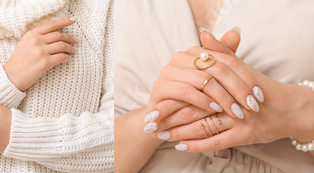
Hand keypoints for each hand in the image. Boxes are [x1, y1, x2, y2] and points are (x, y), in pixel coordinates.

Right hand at [3, 17, 76, 90]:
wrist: (11, 77)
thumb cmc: (18, 62)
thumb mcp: (24, 44)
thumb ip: (36, 37)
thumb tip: (53, 34)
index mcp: (31, 35)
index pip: (51, 24)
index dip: (64, 21)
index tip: (73, 19)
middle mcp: (36, 41)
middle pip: (59, 35)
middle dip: (70, 38)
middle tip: (74, 41)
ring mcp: (41, 52)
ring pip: (63, 45)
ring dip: (70, 48)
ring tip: (72, 51)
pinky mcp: (45, 63)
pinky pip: (62, 57)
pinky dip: (67, 58)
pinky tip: (67, 59)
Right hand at [141, 29, 250, 137]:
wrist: (166, 118)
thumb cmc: (194, 99)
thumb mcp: (213, 81)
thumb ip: (224, 57)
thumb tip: (236, 32)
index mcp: (195, 52)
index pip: (227, 61)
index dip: (246, 78)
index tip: (259, 96)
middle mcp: (180, 57)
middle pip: (217, 70)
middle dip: (238, 90)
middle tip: (252, 106)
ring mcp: (168, 71)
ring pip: (204, 81)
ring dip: (224, 98)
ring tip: (237, 112)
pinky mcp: (160, 86)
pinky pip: (186, 91)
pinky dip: (203, 101)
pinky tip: (216, 110)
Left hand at [156, 29, 313, 151]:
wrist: (288, 109)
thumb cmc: (259, 87)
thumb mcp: (241, 67)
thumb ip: (221, 52)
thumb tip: (203, 35)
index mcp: (231, 81)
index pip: (197, 86)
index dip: (176, 93)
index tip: (157, 97)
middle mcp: (235, 100)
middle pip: (196, 108)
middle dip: (171, 115)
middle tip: (152, 120)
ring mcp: (240, 119)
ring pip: (203, 126)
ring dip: (179, 131)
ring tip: (161, 134)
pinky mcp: (245, 136)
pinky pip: (216, 142)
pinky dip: (197, 145)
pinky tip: (180, 146)